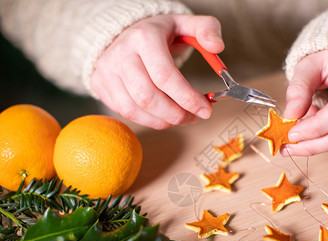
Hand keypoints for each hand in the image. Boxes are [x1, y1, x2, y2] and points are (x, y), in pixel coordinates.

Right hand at [90, 14, 223, 128]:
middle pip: (148, 97)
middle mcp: (121, 55)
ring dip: (165, 121)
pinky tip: (165, 116)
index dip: (187, 98)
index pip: (165, 75)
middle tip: (195, 117)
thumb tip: (218, 46)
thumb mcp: (185, 23)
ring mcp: (108, 72)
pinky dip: (150, 121)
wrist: (124, 32)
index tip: (206, 109)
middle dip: (177, 114)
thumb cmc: (160, 33)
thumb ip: (207, 29)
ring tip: (182, 117)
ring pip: (136, 109)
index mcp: (144, 37)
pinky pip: (126, 114)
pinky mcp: (101, 86)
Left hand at [282, 48, 327, 155]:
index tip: (291, 133)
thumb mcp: (307, 66)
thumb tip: (290, 117)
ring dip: (318, 144)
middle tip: (288, 147)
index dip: (316, 127)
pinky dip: (326, 139)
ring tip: (295, 139)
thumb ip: (298, 89)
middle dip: (315, 144)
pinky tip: (311, 130)